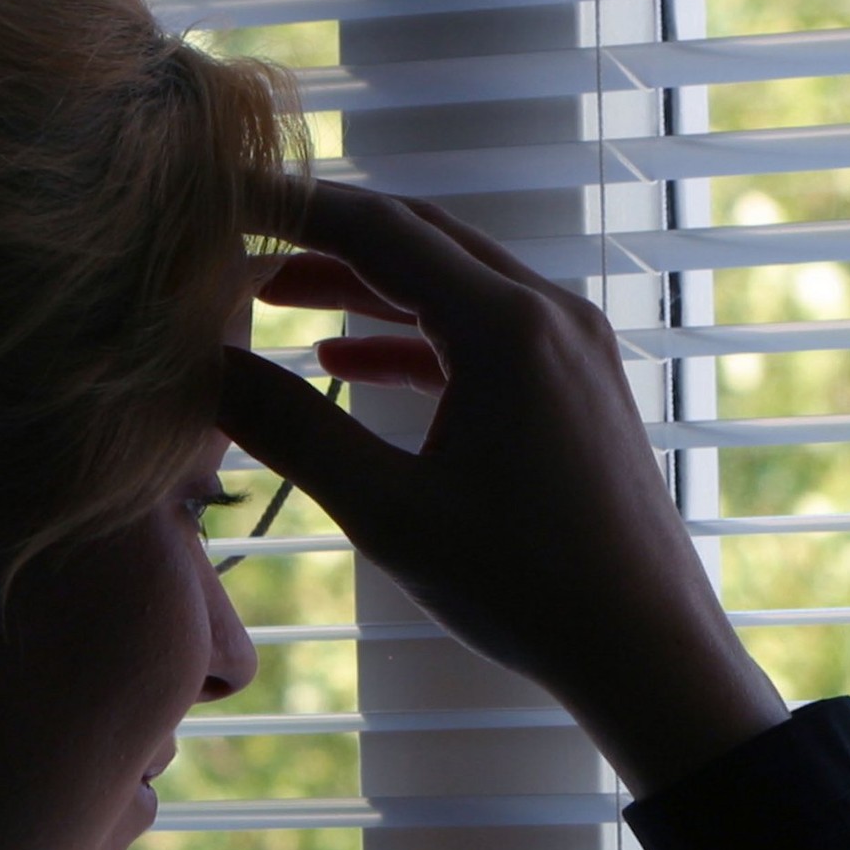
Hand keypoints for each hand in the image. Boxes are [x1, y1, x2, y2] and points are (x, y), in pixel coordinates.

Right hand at [216, 181, 787, 792]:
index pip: (377, 228)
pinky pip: (484, 332)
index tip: (219, 198)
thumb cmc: (523, 586)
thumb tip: (202, 369)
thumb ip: (291, 429)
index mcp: (504, 326)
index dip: (289, 206)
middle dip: (323, 237)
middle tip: (237, 245)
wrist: (647, 651)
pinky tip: (348, 361)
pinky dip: (414, 335)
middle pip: (419, 239)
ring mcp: (573, 347)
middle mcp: (548, 313)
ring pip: (453, 283)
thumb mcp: (386, 510)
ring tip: (276, 300)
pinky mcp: (579, 386)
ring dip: (366, 287)